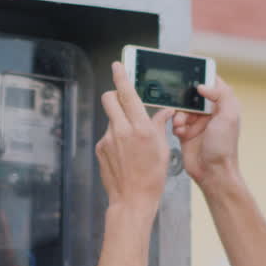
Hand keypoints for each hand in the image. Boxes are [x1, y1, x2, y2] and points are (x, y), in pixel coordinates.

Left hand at [96, 62, 175, 214]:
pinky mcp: (100, 149)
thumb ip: (160, 126)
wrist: (132, 200)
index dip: (121, 76)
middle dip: (115, 94)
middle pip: (109, 98)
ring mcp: (108, 139)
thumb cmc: (152, 177)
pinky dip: (116, 137)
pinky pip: (108, 135)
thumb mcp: (162, 149)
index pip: (127, 94)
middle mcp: (121, 130)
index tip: (118, 65)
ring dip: (119, 120)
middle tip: (124, 100)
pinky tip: (124, 153)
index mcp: (141, 128)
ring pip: (110, 118)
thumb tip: (164, 112)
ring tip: (131, 141)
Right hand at [172, 76, 241, 188]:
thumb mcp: (228, 117)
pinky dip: (176, 126)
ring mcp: (197, 124)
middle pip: (193, 96)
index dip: (203, 78)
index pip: (213, 85)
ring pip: (182, 109)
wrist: (212, 172)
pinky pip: (176, 123)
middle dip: (185, 100)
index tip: (191, 74)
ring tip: (181, 125)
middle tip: (182, 104)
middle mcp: (210, 114)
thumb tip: (204, 85)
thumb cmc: (223, 148)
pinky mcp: (186, 133)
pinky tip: (179, 133)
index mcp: (223, 106)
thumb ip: (221, 95)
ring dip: (179, 115)